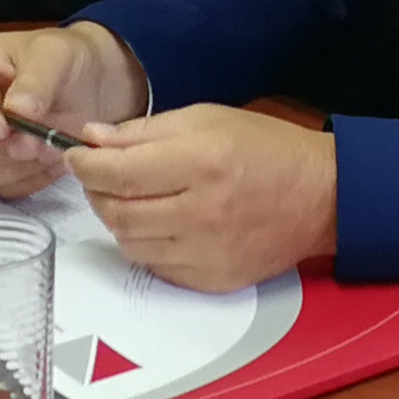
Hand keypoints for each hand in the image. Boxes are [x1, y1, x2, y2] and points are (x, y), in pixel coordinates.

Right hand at [0, 22, 146, 195]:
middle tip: (31, 145)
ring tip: (49, 149)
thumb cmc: (66, 58)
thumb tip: (17, 110)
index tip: (2, 128)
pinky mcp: (0, 168)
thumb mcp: (55, 55)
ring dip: (12, 168)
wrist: (96, 83)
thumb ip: (36, 81)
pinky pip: (2, 188)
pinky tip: (54, 161)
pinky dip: (29, 180)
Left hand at [71, 108, 337, 288]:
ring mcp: (206, 253)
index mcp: (200, 163)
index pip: (117, 172)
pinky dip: (146, 244)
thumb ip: (144, 131)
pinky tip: (159, 223)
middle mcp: (200, 212)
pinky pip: (156, 266)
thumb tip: (92, 139)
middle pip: (116, 211)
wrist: (321, 196)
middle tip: (99, 176)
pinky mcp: (212, 280)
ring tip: (131, 198)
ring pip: (129, 243)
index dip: (85, 164)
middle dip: (96, 191)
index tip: (77, 156)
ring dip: (118, 219)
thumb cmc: (264, 148)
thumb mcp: (205, 119)